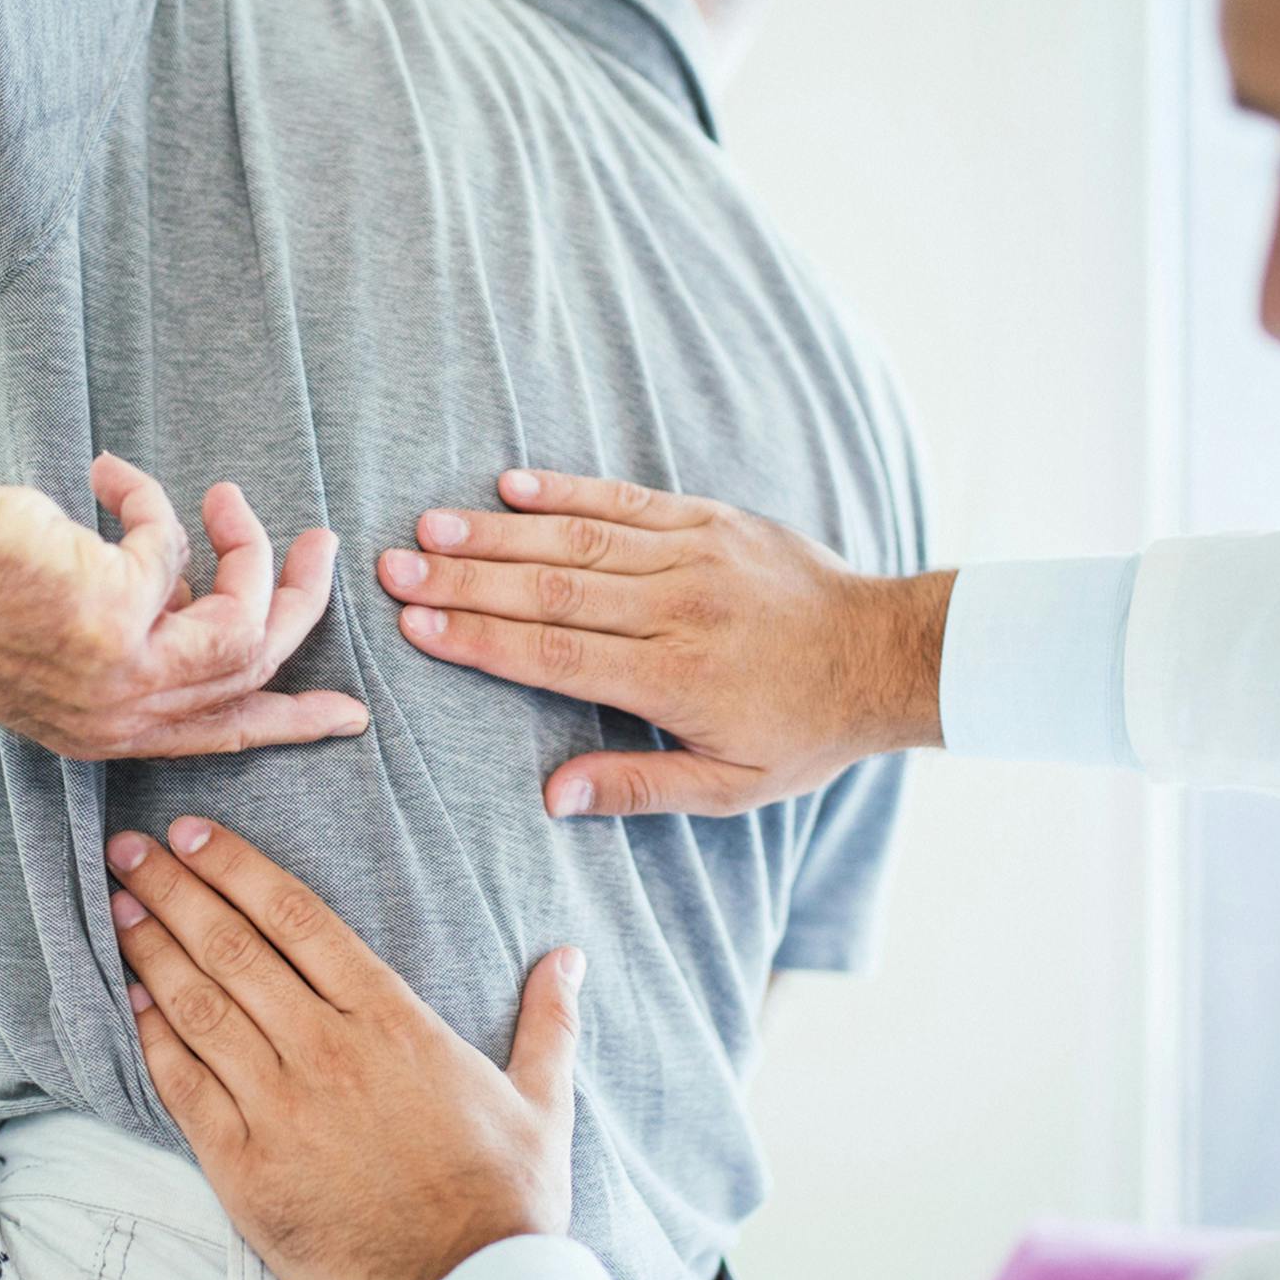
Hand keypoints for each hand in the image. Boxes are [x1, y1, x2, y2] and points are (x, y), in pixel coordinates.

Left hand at [0, 453, 368, 759]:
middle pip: (254, 674)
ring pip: (244, 624)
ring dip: (253, 551)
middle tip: (321, 546)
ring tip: (230, 497)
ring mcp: (121, 676)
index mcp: (101, 731)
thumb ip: (133, 629)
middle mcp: (117, 719)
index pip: (221, 737)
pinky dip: (149, 501)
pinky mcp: (119, 618)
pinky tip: (105, 474)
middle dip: (301, 606)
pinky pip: (174, 548)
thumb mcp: (57, 629)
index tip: (348, 716)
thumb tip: (191, 588)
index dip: (291, 722)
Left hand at [104, 818, 582, 1279]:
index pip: (298, 918)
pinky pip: (185, 1087)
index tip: (193, 834)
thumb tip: (568, 956)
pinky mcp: (245, 1167)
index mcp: (390, 1019)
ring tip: (117, 906)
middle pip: (235, 948)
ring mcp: (280, 1106)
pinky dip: (152, 1038)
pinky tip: (128, 1001)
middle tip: (129, 849)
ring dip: (152, 951)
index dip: (238, 868)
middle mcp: (327, 1048)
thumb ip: (549, 1019)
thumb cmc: (506, 1192)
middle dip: (174, 891)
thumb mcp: (542, 1096)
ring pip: (201, 1007)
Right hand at [377, 469, 954, 815]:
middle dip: (464, 579)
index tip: (416, 626)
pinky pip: (627, 498)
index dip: (480, 639)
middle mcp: (676, 608)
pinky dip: (566, 488)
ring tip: (429, 526)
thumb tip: (549, 796)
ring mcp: (693, 555)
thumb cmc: (804, 730)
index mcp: (675, 678)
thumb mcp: (730, 787)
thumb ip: (637, 790)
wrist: (887, 653)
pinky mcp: (710, 519)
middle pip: (550, 589)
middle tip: (393, 569)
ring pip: (578, 537)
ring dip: (497, 531)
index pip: (556, 655)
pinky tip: (510, 483)